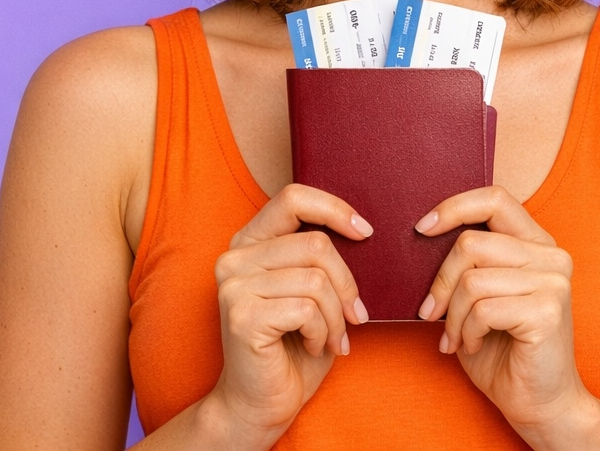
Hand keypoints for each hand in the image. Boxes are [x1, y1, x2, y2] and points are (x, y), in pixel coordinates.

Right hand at [200, 184, 371, 447]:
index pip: (292, 197)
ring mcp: (233, 285)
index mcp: (250, 242)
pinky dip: (324, 332)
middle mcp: (234, 258)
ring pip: (316, 278)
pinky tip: (315, 347)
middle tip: (355, 316)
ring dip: (336, 316)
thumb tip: (363, 230)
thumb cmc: (294, 347)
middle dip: (347, 285)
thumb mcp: (311, 290)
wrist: (261, 403)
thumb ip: (320, 258)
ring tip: (332, 338)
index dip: (334, 208)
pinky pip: (307, 308)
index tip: (365, 233)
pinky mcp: (242, 315)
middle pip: (315, 244)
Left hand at [416, 186, 598, 442]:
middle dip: (440, 283)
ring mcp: (554, 281)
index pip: (495, 198)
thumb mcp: (481, 295)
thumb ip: (469, 262)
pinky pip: (483, 308)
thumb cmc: (503, 349)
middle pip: (471, 243)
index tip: (421, 229)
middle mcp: (552, 256)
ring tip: (457, 337)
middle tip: (431, 313)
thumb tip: (422, 233)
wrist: (539, 402)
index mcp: (537, 243)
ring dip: (453, 315)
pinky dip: (467, 331)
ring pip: (472, 279)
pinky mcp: (548, 310)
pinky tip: (474, 345)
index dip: (454, 208)